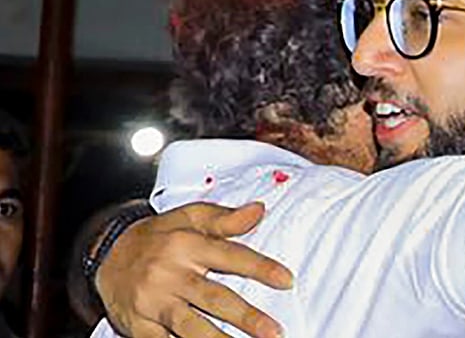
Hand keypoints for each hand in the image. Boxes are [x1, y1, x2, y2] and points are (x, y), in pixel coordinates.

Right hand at [95, 202, 291, 337]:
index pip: (230, 256)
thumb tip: (259, 210)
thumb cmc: (158, 236)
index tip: (287, 280)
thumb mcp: (189, 217)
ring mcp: (154, 302)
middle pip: (214, 298)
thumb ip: (225, 218)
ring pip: (191, 326)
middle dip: (246, 317)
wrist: (105, 253)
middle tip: (274, 331)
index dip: (260, 268)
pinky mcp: (139, 325)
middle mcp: (171, 274)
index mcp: (187, 245)